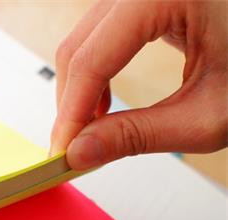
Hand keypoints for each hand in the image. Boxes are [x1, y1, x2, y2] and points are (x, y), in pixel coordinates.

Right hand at [51, 0, 226, 168]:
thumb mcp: (209, 114)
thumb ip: (137, 135)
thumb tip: (82, 152)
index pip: (92, 58)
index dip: (70, 112)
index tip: (62, 151)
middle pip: (79, 46)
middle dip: (69, 104)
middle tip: (73, 148)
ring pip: (84, 40)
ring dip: (79, 91)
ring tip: (89, 131)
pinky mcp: (148, 0)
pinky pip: (102, 35)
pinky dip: (96, 74)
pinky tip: (102, 104)